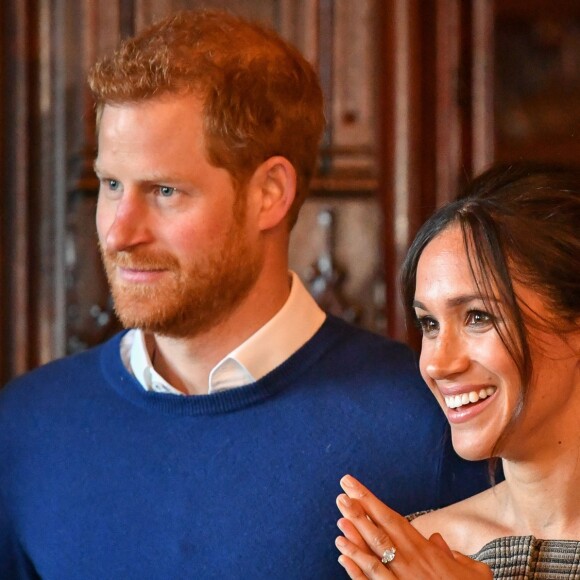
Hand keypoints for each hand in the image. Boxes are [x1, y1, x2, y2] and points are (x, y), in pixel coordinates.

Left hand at [335, 475, 491, 578]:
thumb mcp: (473, 572)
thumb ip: (453, 553)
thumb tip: (437, 538)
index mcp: (426, 550)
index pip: (393, 518)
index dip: (371, 501)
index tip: (353, 486)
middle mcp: (412, 562)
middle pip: (380, 531)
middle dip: (359, 511)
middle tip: (341, 494)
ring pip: (374, 555)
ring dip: (354, 537)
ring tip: (339, 520)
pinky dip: (356, 569)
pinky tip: (342, 556)